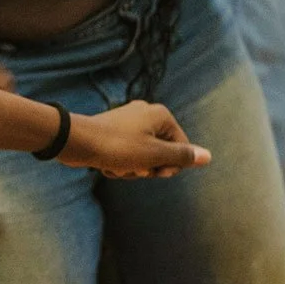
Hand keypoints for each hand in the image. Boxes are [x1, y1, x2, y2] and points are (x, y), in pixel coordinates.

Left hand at [62, 100, 210, 178]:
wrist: (77, 141)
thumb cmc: (117, 147)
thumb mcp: (154, 155)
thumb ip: (181, 156)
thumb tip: (207, 156)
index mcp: (160, 115)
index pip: (181, 148)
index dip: (169, 165)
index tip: (153, 170)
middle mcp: (146, 114)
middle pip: (161, 152)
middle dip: (148, 167)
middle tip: (134, 167)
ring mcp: (129, 122)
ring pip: (143, 156)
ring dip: (132, 168)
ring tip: (118, 165)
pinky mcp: (115, 131)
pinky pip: (127, 154)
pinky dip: (120, 163)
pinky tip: (108, 164)